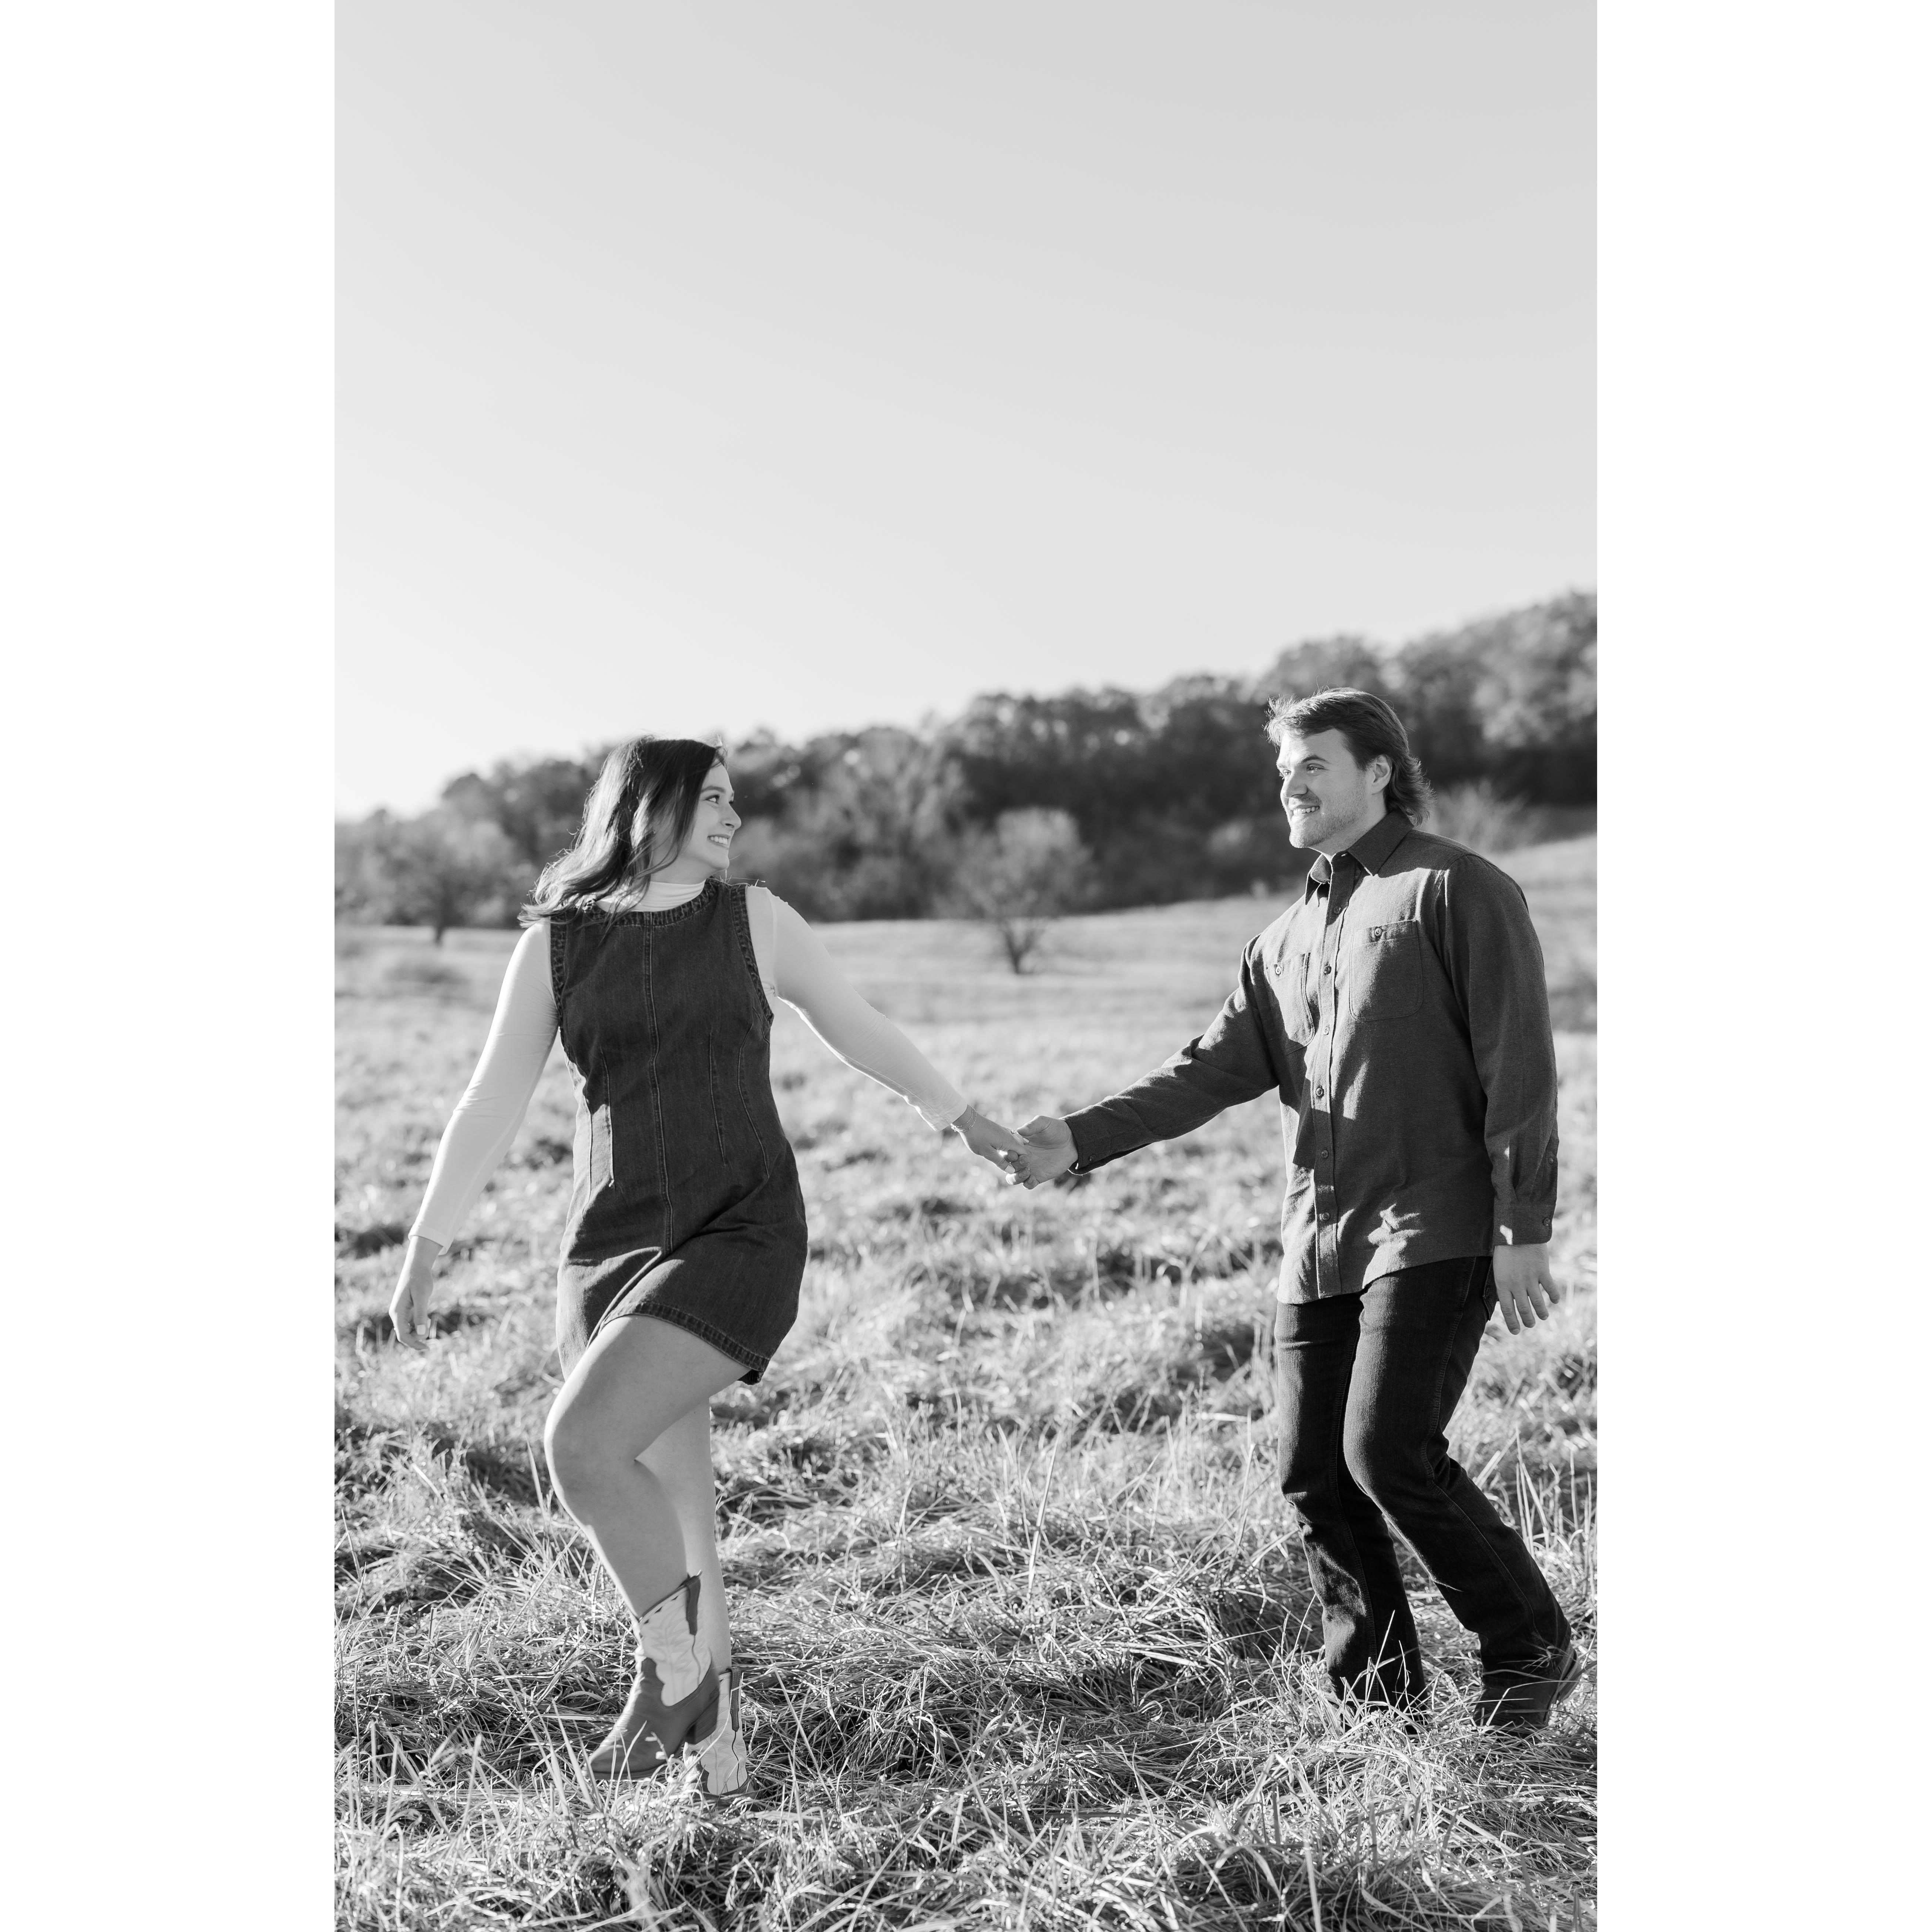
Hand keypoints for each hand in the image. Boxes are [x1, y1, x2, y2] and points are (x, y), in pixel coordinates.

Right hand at [388, 1235, 442, 1352]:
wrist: (417, 1267)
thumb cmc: (419, 1279)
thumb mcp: (421, 1296)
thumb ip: (420, 1314)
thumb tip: (420, 1333)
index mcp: (397, 1313)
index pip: (403, 1336)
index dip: (414, 1344)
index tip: (427, 1348)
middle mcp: (397, 1315)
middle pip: (406, 1335)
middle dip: (418, 1337)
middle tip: (430, 1328)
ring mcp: (401, 1313)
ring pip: (410, 1331)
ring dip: (420, 1330)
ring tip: (428, 1317)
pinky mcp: (407, 1311)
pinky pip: (413, 1324)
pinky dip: (420, 1324)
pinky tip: (427, 1317)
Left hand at [951, 1105, 1029, 1174]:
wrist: (967, 1120)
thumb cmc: (976, 1137)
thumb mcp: (987, 1153)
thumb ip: (1000, 1162)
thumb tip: (1012, 1171)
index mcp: (1010, 1142)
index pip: (1025, 1154)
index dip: (1023, 1163)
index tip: (1016, 1169)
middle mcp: (1010, 1136)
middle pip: (1021, 1150)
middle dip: (1018, 1159)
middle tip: (1008, 1166)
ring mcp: (1005, 1132)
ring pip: (1015, 1145)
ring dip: (1012, 1153)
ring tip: (1003, 1159)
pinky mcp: (999, 1130)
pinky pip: (1008, 1140)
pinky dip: (1008, 1147)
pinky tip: (1001, 1151)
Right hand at [1006, 1114, 1077, 1188]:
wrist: (1071, 1141)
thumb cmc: (1055, 1129)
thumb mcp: (1044, 1123)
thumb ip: (1032, 1125)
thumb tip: (1020, 1130)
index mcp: (1018, 1144)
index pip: (1005, 1151)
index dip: (1006, 1153)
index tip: (1014, 1153)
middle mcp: (1020, 1157)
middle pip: (1007, 1166)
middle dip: (1012, 1165)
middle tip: (1025, 1160)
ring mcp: (1028, 1168)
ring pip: (1013, 1178)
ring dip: (1016, 1177)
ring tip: (1027, 1172)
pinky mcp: (1038, 1176)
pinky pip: (1027, 1184)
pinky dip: (1027, 1184)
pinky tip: (1033, 1179)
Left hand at [1491, 1242, 1559, 1334]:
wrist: (1516, 1230)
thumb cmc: (1504, 1249)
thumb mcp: (1498, 1268)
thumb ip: (1504, 1284)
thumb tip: (1508, 1300)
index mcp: (1502, 1284)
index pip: (1507, 1310)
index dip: (1512, 1323)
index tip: (1516, 1331)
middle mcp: (1516, 1284)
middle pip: (1524, 1309)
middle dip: (1528, 1320)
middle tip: (1531, 1325)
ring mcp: (1530, 1278)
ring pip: (1538, 1302)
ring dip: (1541, 1312)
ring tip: (1543, 1317)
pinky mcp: (1543, 1271)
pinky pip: (1550, 1288)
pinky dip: (1554, 1296)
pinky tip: (1555, 1301)